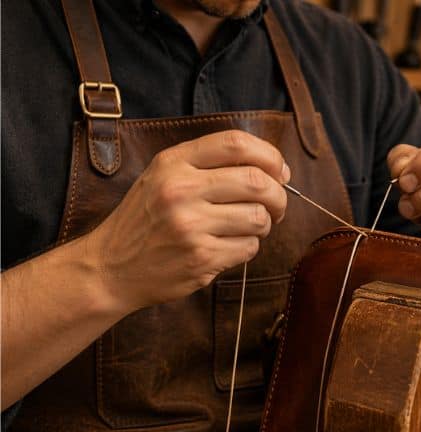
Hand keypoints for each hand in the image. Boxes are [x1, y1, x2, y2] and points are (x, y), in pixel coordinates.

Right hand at [86, 130, 289, 312]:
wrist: (110, 268)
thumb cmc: (146, 219)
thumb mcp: (164, 176)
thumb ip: (210, 165)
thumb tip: (277, 169)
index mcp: (173, 163)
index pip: (236, 143)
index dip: (270, 156)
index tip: (280, 172)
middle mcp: (180, 190)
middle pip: (257, 182)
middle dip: (278, 196)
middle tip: (276, 206)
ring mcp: (190, 226)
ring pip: (259, 217)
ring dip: (264, 224)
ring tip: (248, 227)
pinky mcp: (200, 258)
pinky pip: (248, 247)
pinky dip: (248, 247)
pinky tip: (228, 246)